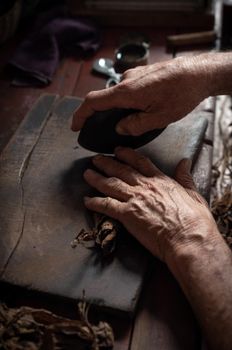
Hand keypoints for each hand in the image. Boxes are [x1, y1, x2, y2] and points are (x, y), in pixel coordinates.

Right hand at [72, 55, 208, 135]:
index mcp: (127, 92)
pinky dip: (129, 100)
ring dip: (121, 108)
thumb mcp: (159, 118)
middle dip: (104, 115)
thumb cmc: (181, 94)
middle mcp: (127, 80)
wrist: (198, 73)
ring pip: (119, 94)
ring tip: (138, 119)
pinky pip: (129, 88)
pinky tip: (145, 107)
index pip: (93, 102)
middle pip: (105, 99)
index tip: (75, 126)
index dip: (80, 115)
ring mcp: (134, 74)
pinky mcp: (143, 73)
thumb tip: (120, 128)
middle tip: (110, 129)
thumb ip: (136, 125)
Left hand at [83, 147, 216, 261]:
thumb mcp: (193, 194)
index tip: (117, 150)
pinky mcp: (127, 215)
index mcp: (160, 180)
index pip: (140, 161)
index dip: (127, 154)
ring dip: (96, 178)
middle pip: (121, 170)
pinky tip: (86, 200)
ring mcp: (134, 199)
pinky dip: (94, 202)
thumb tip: (185, 162)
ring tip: (87, 173)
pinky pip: (106, 205)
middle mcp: (145, 186)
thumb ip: (185, 177)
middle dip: (106, 163)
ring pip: (110, 184)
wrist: (188, 238)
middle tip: (95, 159)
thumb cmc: (194, 220)